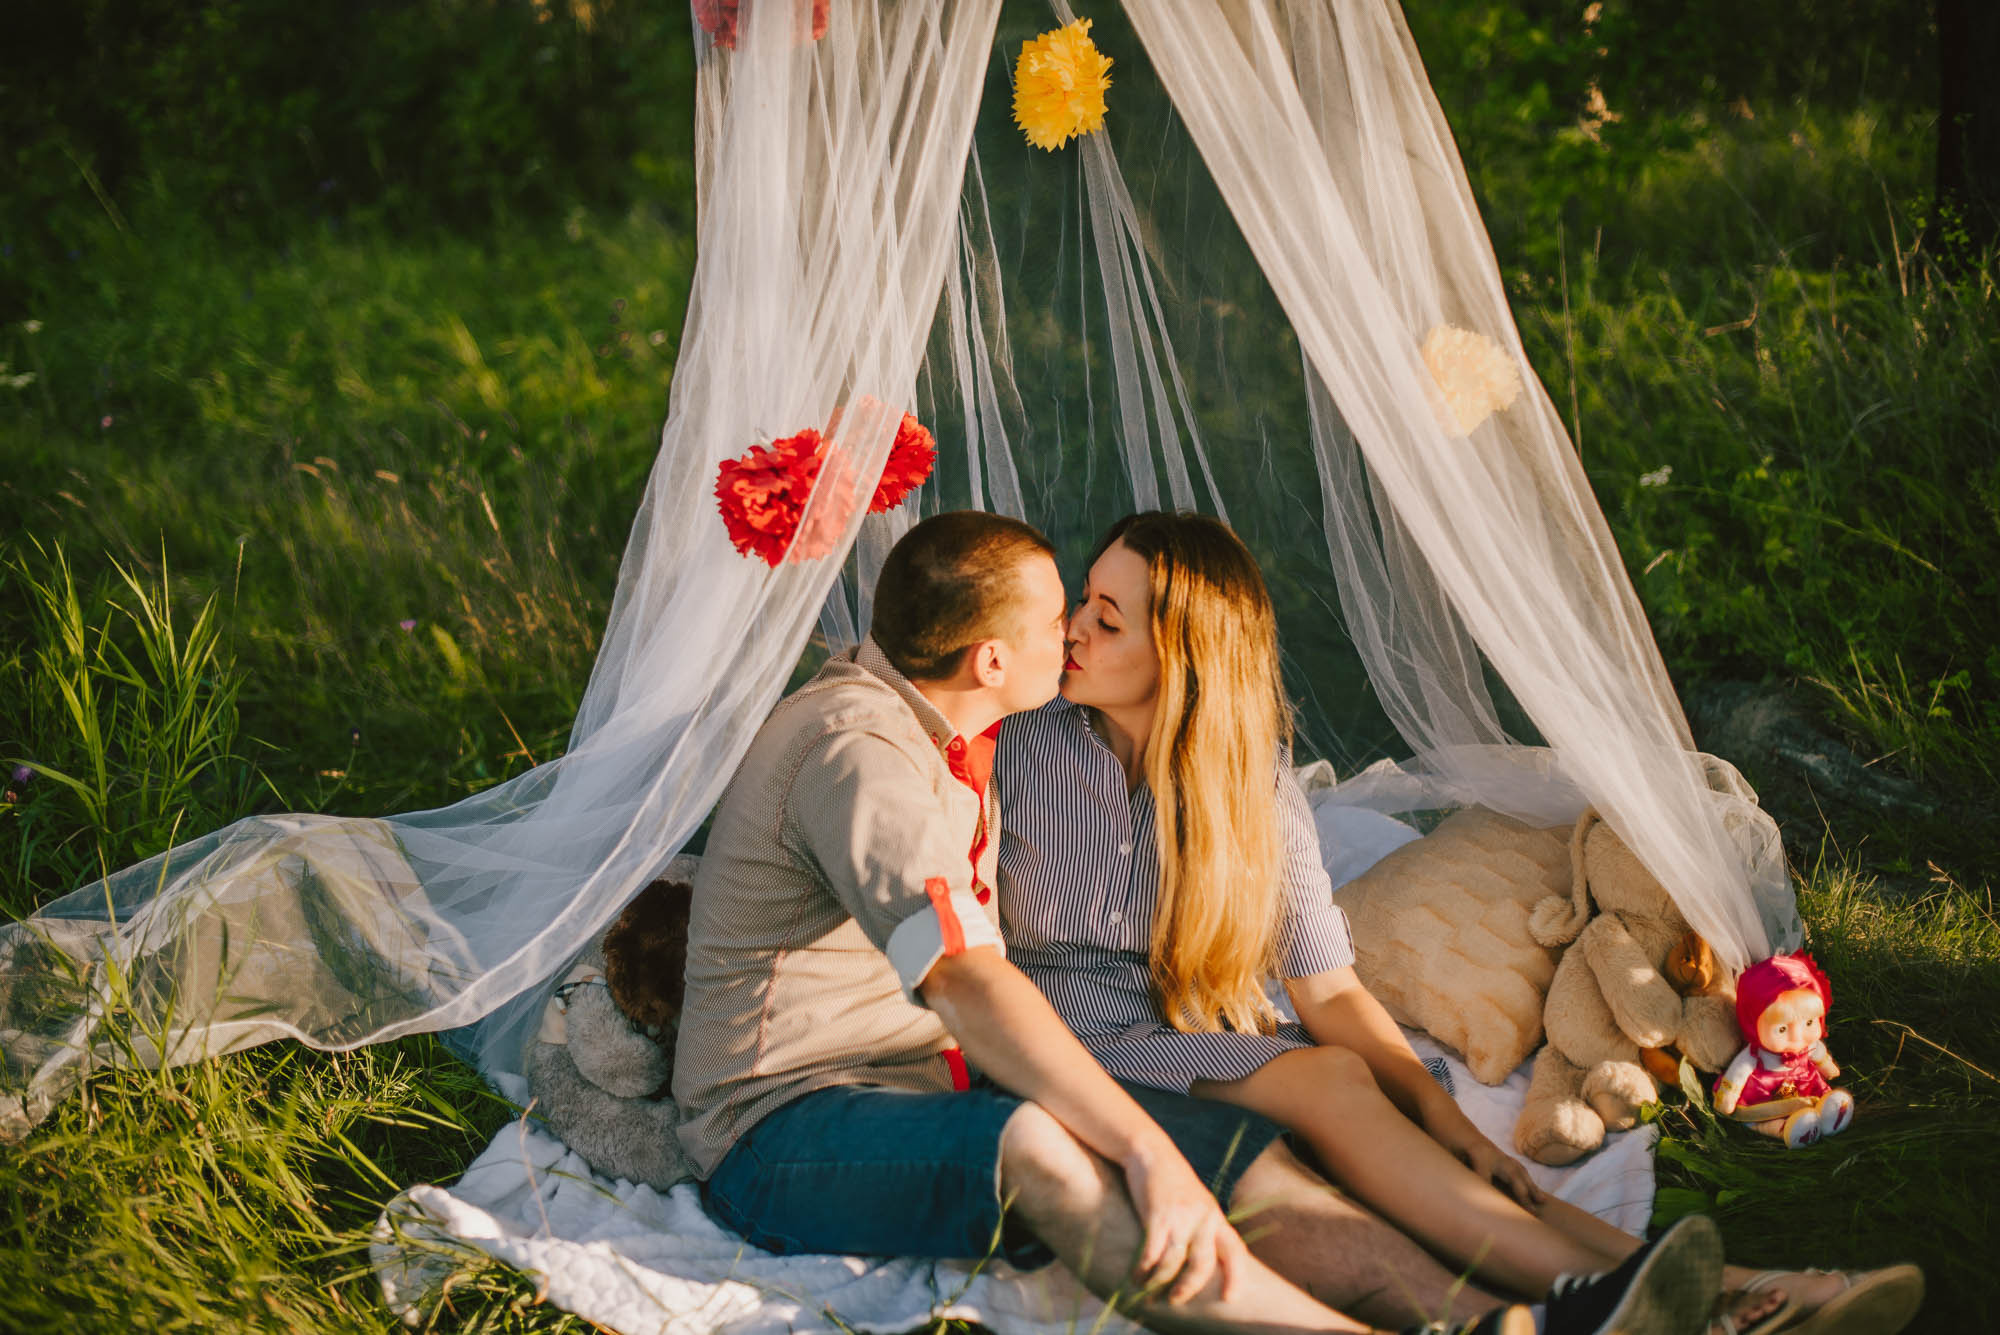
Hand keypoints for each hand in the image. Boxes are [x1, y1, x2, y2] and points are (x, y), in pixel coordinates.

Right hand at [1119, 1139, 1249, 1303]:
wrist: (1151, 1152)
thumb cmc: (1173, 1181)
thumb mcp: (1198, 1202)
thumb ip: (1204, 1228)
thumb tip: (1201, 1262)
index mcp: (1215, 1217)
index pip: (1235, 1250)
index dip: (1236, 1277)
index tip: (1229, 1299)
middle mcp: (1203, 1217)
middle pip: (1203, 1263)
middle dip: (1189, 1287)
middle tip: (1175, 1299)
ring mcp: (1181, 1216)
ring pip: (1174, 1262)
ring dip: (1160, 1281)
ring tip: (1149, 1289)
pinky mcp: (1158, 1215)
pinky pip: (1152, 1252)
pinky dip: (1143, 1269)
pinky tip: (1137, 1275)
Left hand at [1429, 1111, 1543, 1210]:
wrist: (1444, 1115)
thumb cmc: (1441, 1135)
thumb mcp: (1443, 1154)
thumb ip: (1454, 1173)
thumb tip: (1460, 1197)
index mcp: (1478, 1152)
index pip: (1487, 1181)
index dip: (1490, 1199)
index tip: (1498, 1217)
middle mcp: (1491, 1152)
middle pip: (1512, 1175)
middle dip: (1523, 1194)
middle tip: (1534, 1213)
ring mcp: (1495, 1152)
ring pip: (1518, 1170)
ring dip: (1530, 1186)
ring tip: (1542, 1201)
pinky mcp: (1495, 1153)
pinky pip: (1515, 1167)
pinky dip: (1525, 1178)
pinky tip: (1532, 1189)